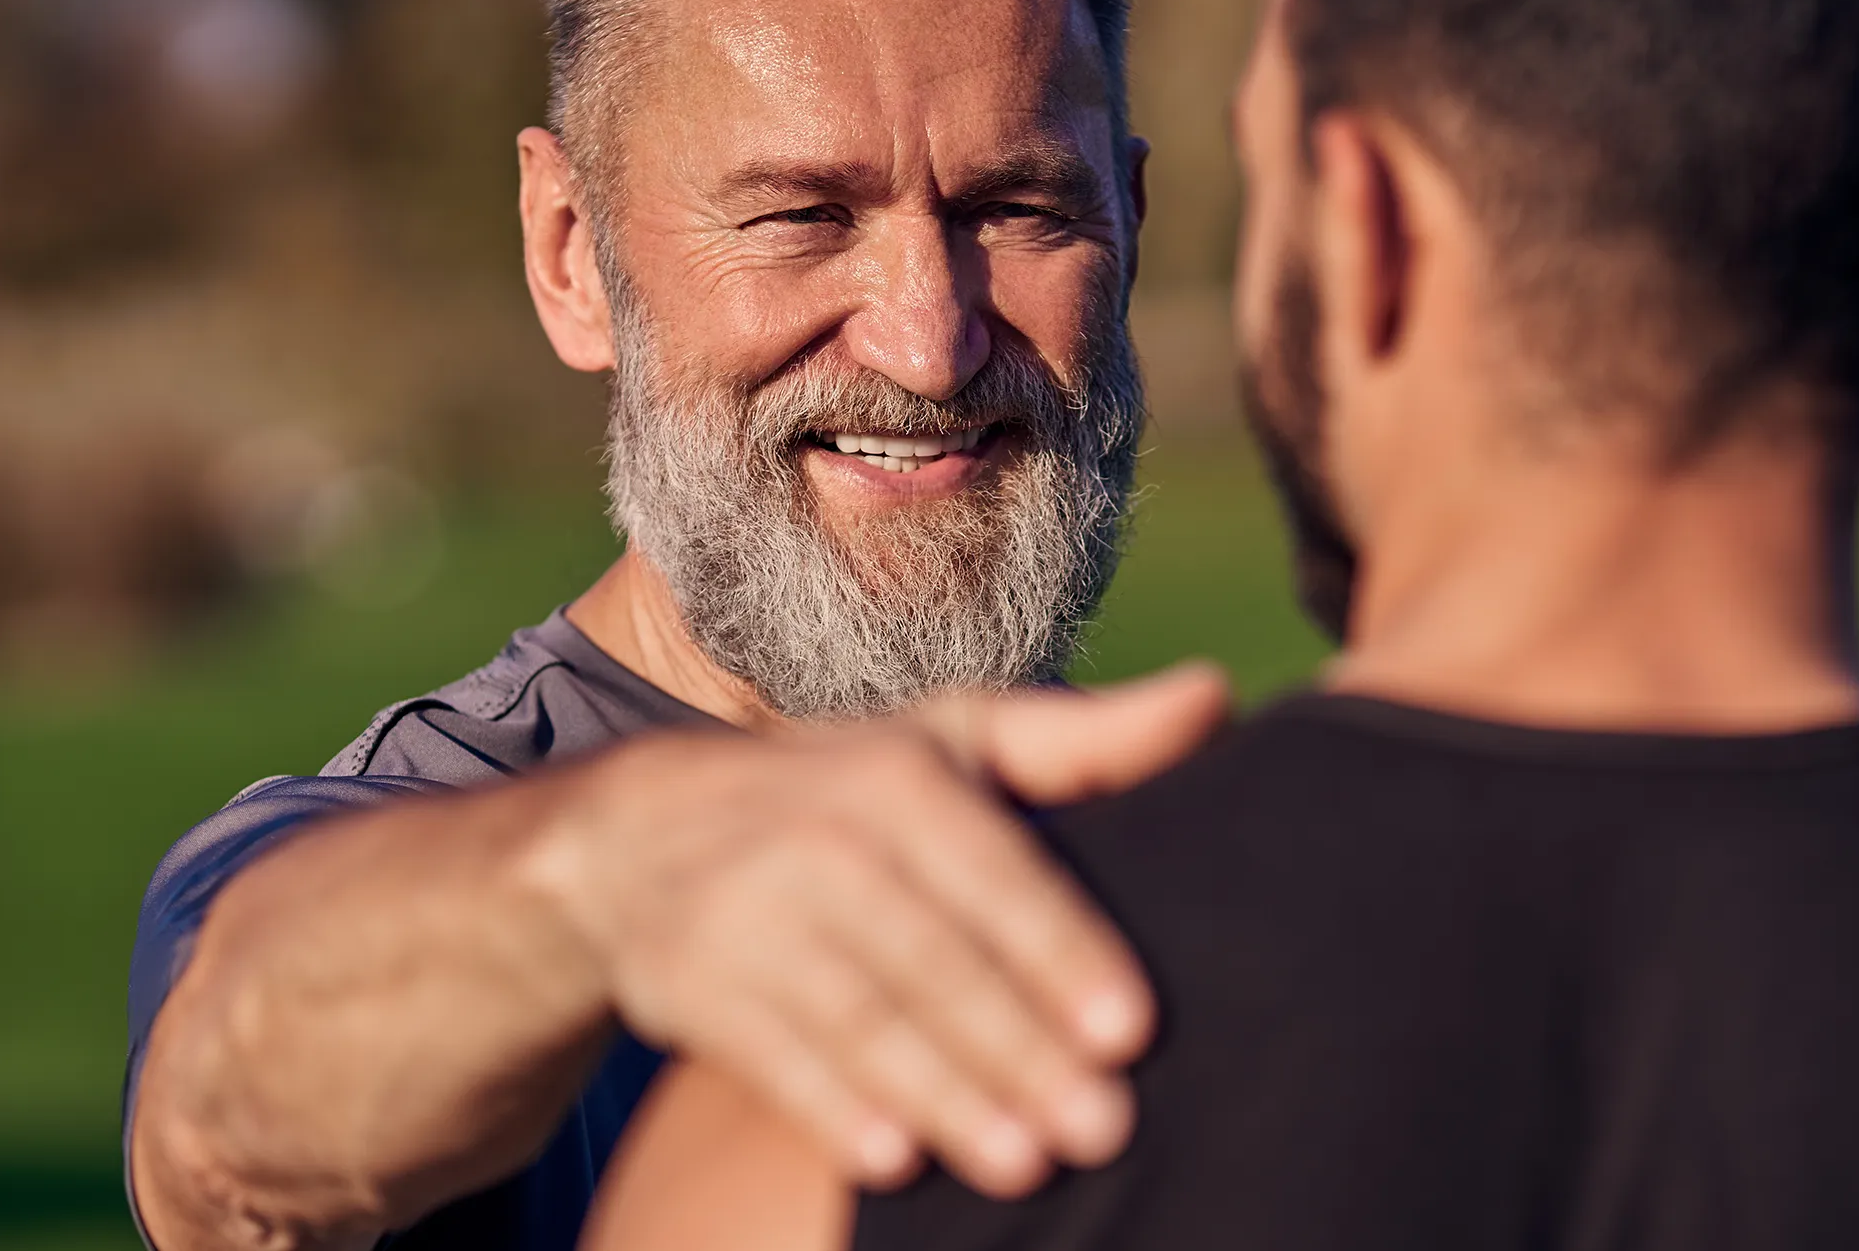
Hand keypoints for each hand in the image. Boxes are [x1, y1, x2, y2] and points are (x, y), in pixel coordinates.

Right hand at [532, 663, 1229, 1197]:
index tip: (1129, 1028)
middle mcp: (818, 840)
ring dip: (941, 1094)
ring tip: (1024, 1162)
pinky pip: (769, 1055)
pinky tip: (893, 1162)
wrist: (641, 827)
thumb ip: (1089, 738)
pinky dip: (829, 1108)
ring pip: (858, 1016)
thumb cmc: (851, 787)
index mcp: (899, 778)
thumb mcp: (961, 742)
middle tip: (1103, 1125)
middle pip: (932, 960)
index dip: (1060, 952)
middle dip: (1018, 1048)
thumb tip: (1217, 696)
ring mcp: (743, 915)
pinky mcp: (687, 984)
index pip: (995, 875)